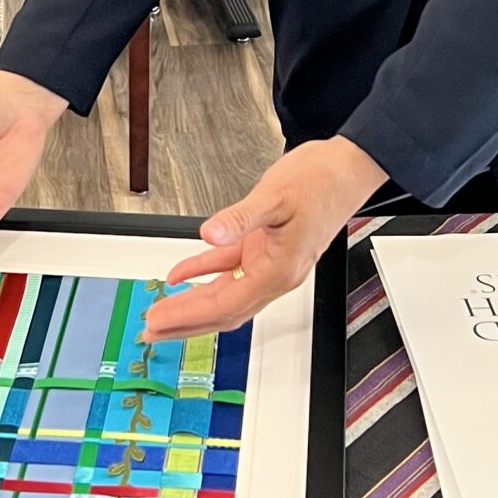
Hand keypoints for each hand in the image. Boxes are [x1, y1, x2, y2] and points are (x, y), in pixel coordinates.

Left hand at [141, 138, 388, 342]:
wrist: (347, 168)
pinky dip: (204, 271)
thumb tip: (209, 235)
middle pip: (223, 310)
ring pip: (224, 293)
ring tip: (161, 312)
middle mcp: (275, 274)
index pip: (225, 304)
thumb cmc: (323, 182)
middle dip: (185, 322)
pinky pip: (229, 267)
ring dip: (192, 304)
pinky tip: (181, 273)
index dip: (189, 315)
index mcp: (279, 270)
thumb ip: (240, 219)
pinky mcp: (266, 247)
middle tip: (151, 329)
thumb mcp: (276, 196)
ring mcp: (270, 262)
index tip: (159, 321)